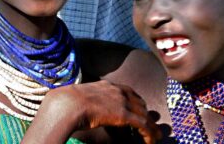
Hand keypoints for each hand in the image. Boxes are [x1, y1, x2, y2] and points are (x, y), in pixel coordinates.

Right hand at [24, 80, 161, 143]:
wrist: (67, 104)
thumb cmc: (67, 102)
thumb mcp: (81, 96)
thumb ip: (88, 99)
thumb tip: (83, 106)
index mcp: (107, 85)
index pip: (128, 91)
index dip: (136, 101)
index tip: (139, 109)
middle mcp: (117, 91)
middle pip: (139, 102)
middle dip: (146, 113)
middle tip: (150, 124)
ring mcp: (122, 102)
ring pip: (144, 115)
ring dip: (152, 127)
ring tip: (156, 136)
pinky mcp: (124, 115)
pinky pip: (143, 125)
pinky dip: (150, 134)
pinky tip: (151, 142)